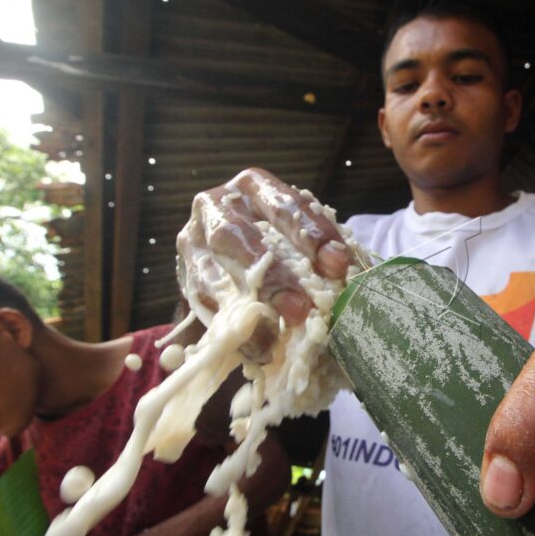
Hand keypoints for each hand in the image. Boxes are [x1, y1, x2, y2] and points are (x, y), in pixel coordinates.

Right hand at [177, 168, 352, 324]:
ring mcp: (193, 243)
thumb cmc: (283, 241)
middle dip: (270, 274)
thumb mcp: (302, 235)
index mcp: (253, 186)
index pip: (283, 205)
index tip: (339, 264)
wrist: (237, 256)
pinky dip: (236, 331)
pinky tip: (264, 349)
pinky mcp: (184, 278)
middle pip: (235, 235)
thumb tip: (351, 277)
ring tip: (281, 335)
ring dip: (248, 309)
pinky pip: (204, 308)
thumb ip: (321, 252)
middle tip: (302, 308)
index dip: (312, 234)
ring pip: (212, 275)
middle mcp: (215, 206)